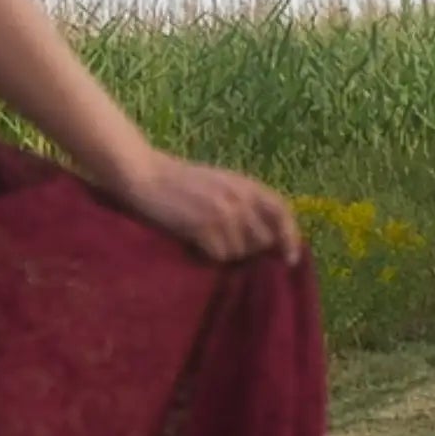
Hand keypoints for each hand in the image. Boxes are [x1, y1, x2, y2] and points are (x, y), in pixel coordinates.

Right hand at [115, 151, 302, 265]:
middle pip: (262, 241)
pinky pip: (218, 256)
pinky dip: (207, 256)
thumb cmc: (178, 182)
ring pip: (238, 253)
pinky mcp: (203, 227)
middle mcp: (239, 199)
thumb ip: (244, 202)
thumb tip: (265, 238)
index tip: (290, 259)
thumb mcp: (220, 184)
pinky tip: (193, 243)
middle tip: (225, 246)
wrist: (144, 176)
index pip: (282, 212)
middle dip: (249, 251)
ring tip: (203, 240)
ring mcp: (222, 213)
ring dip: (224, 253)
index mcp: (246, 185)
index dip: (290, 237)